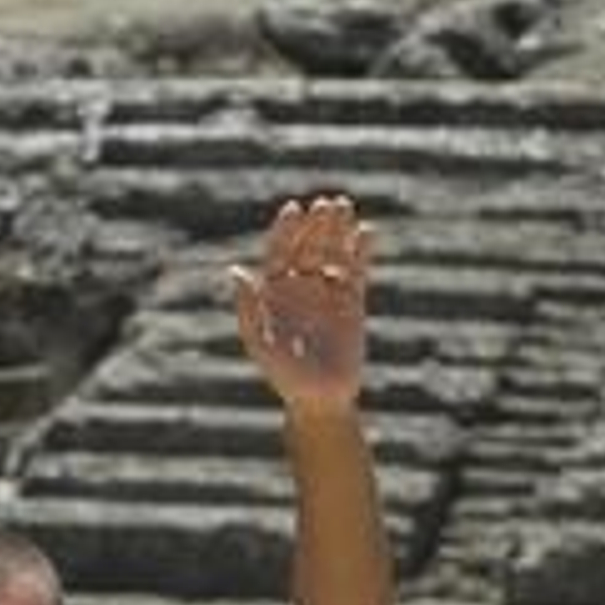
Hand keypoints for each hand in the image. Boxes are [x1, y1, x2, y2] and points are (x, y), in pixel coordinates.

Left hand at [229, 195, 372, 415]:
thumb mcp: (260, 342)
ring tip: (345, 206)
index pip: (279, 253)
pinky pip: (357, 272)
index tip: (293, 209)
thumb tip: (236, 271)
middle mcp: (300, 289)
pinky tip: (368, 232)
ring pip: (333, 254)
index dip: (285, 231)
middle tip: (326, 203)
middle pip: (308, 248)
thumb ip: (248, 308)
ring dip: (338, 230)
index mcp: (274, 294)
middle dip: (316, 225)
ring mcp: (327, 294)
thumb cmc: (284, 377)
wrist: (320, 400)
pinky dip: (362, 253)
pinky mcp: (352, 304)